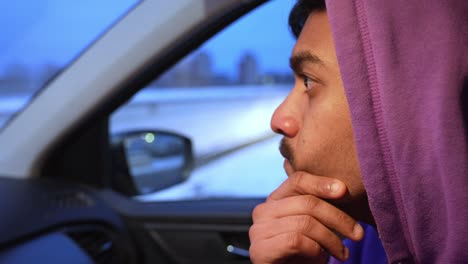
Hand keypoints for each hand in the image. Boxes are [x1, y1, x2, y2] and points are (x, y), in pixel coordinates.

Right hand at [249, 160, 363, 263]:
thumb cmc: (303, 255)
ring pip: (305, 223)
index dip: (321, 183)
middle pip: (307, 202)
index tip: (344, 190)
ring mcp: (258, 230)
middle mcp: (263, 212)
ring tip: (341, 253)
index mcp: (275, 201)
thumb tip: (341, 188)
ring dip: (331, 240)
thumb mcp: (313, 227)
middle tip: (358, 234)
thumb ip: (319, 208)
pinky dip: (315, 251)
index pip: (298, 181)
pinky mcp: (260, 250)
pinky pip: (296, 241)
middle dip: (338, 218)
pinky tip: (320, 259)